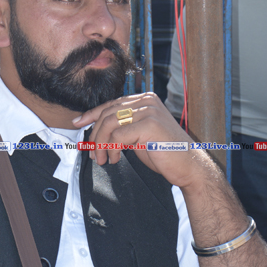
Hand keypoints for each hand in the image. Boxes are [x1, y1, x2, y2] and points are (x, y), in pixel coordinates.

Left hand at [72, 93, 210, 190]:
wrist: (188, 166)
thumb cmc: (164, 153)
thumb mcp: (137, 135)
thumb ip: (122, 128)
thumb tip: (95, 130)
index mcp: (144, 99)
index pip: (111, 104)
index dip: (91, 114)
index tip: (78, 123)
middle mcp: (147, 101)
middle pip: (107, 113)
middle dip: (95, 135)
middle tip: (92, 154)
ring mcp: (149, 111)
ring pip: (110, 124)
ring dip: (100, 144)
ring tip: (102, 160)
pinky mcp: (149, 125)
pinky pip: (118, 136)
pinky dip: (112, 149)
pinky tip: (116, 159)